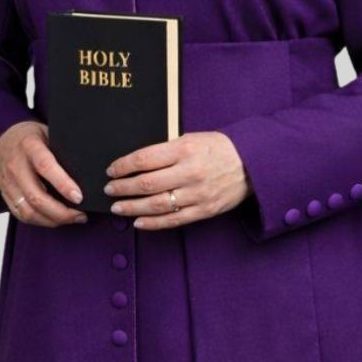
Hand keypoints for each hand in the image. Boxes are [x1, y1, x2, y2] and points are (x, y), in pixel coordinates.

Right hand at [0, 121, 87, 227]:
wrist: (0, 142)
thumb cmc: (31, 138)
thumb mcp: (47, 133)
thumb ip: (61, 150)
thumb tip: (86, 171)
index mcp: (29, 146)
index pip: (45, 167)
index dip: (63, 184)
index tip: (79, 197)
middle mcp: (16, 166)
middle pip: (36, 196)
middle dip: (61, 212)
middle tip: (80, 215)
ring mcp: (8, 183)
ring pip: (28, 211)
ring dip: (52, 220)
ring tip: (72, 219)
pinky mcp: (5, 195)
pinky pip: (21, 215)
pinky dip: (40, 221)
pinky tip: (56, 220)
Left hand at [102, 131, 251, 229]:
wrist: (253, 163)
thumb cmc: (219, 148)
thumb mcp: (192, 139)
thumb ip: (167, 150)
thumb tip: (135, 164)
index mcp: (185, 149)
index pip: (144, 159)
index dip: (123, 166)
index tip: (111, 170)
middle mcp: (190, 172)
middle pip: (147, 183)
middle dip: (123, 188)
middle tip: (109, 190)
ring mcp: (198, 193)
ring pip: (157, 204)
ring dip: (133, 207)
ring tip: (118, 208)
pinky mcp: (205, 210)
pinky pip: (174, 220)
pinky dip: (153, 223)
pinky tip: (138, 222)